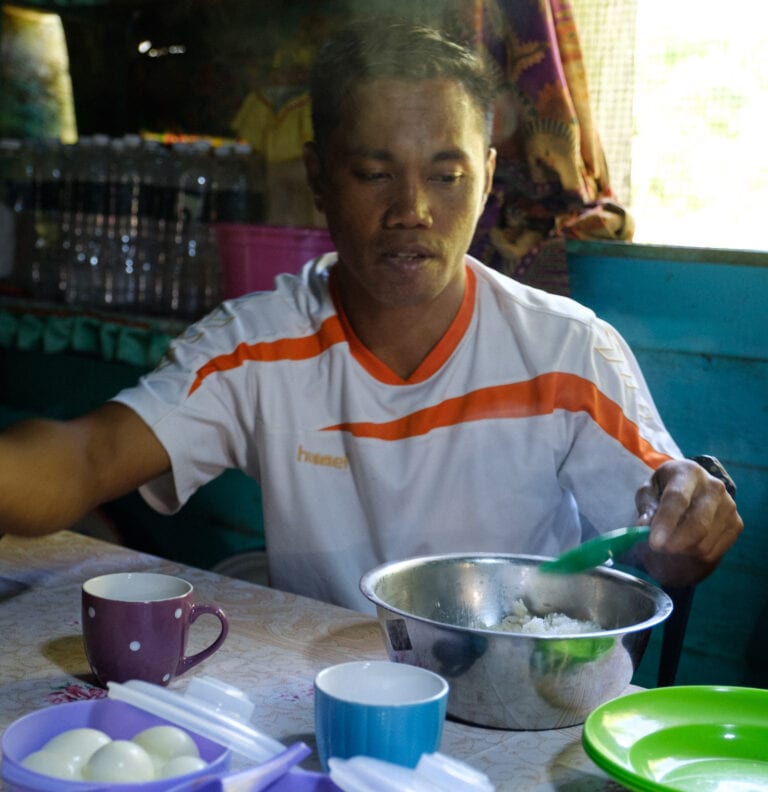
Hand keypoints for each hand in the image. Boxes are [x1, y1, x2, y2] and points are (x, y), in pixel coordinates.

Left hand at [634, 458, 742, 586]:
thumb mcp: (648, 492)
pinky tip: (685, 544)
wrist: (691, 489)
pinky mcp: (736, 524)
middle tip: (657, 550)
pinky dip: (694, 555)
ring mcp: (729, 506)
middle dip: (675, 543)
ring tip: (669, 542)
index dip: (665, 522)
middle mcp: (714, 486)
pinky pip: (713, 552)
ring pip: (704, 543)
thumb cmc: (663, 490)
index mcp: (688, 472)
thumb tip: (643, 526)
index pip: (677, 499)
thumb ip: (646, 507)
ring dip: (682, 550)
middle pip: (698, 524)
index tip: (654, 543)